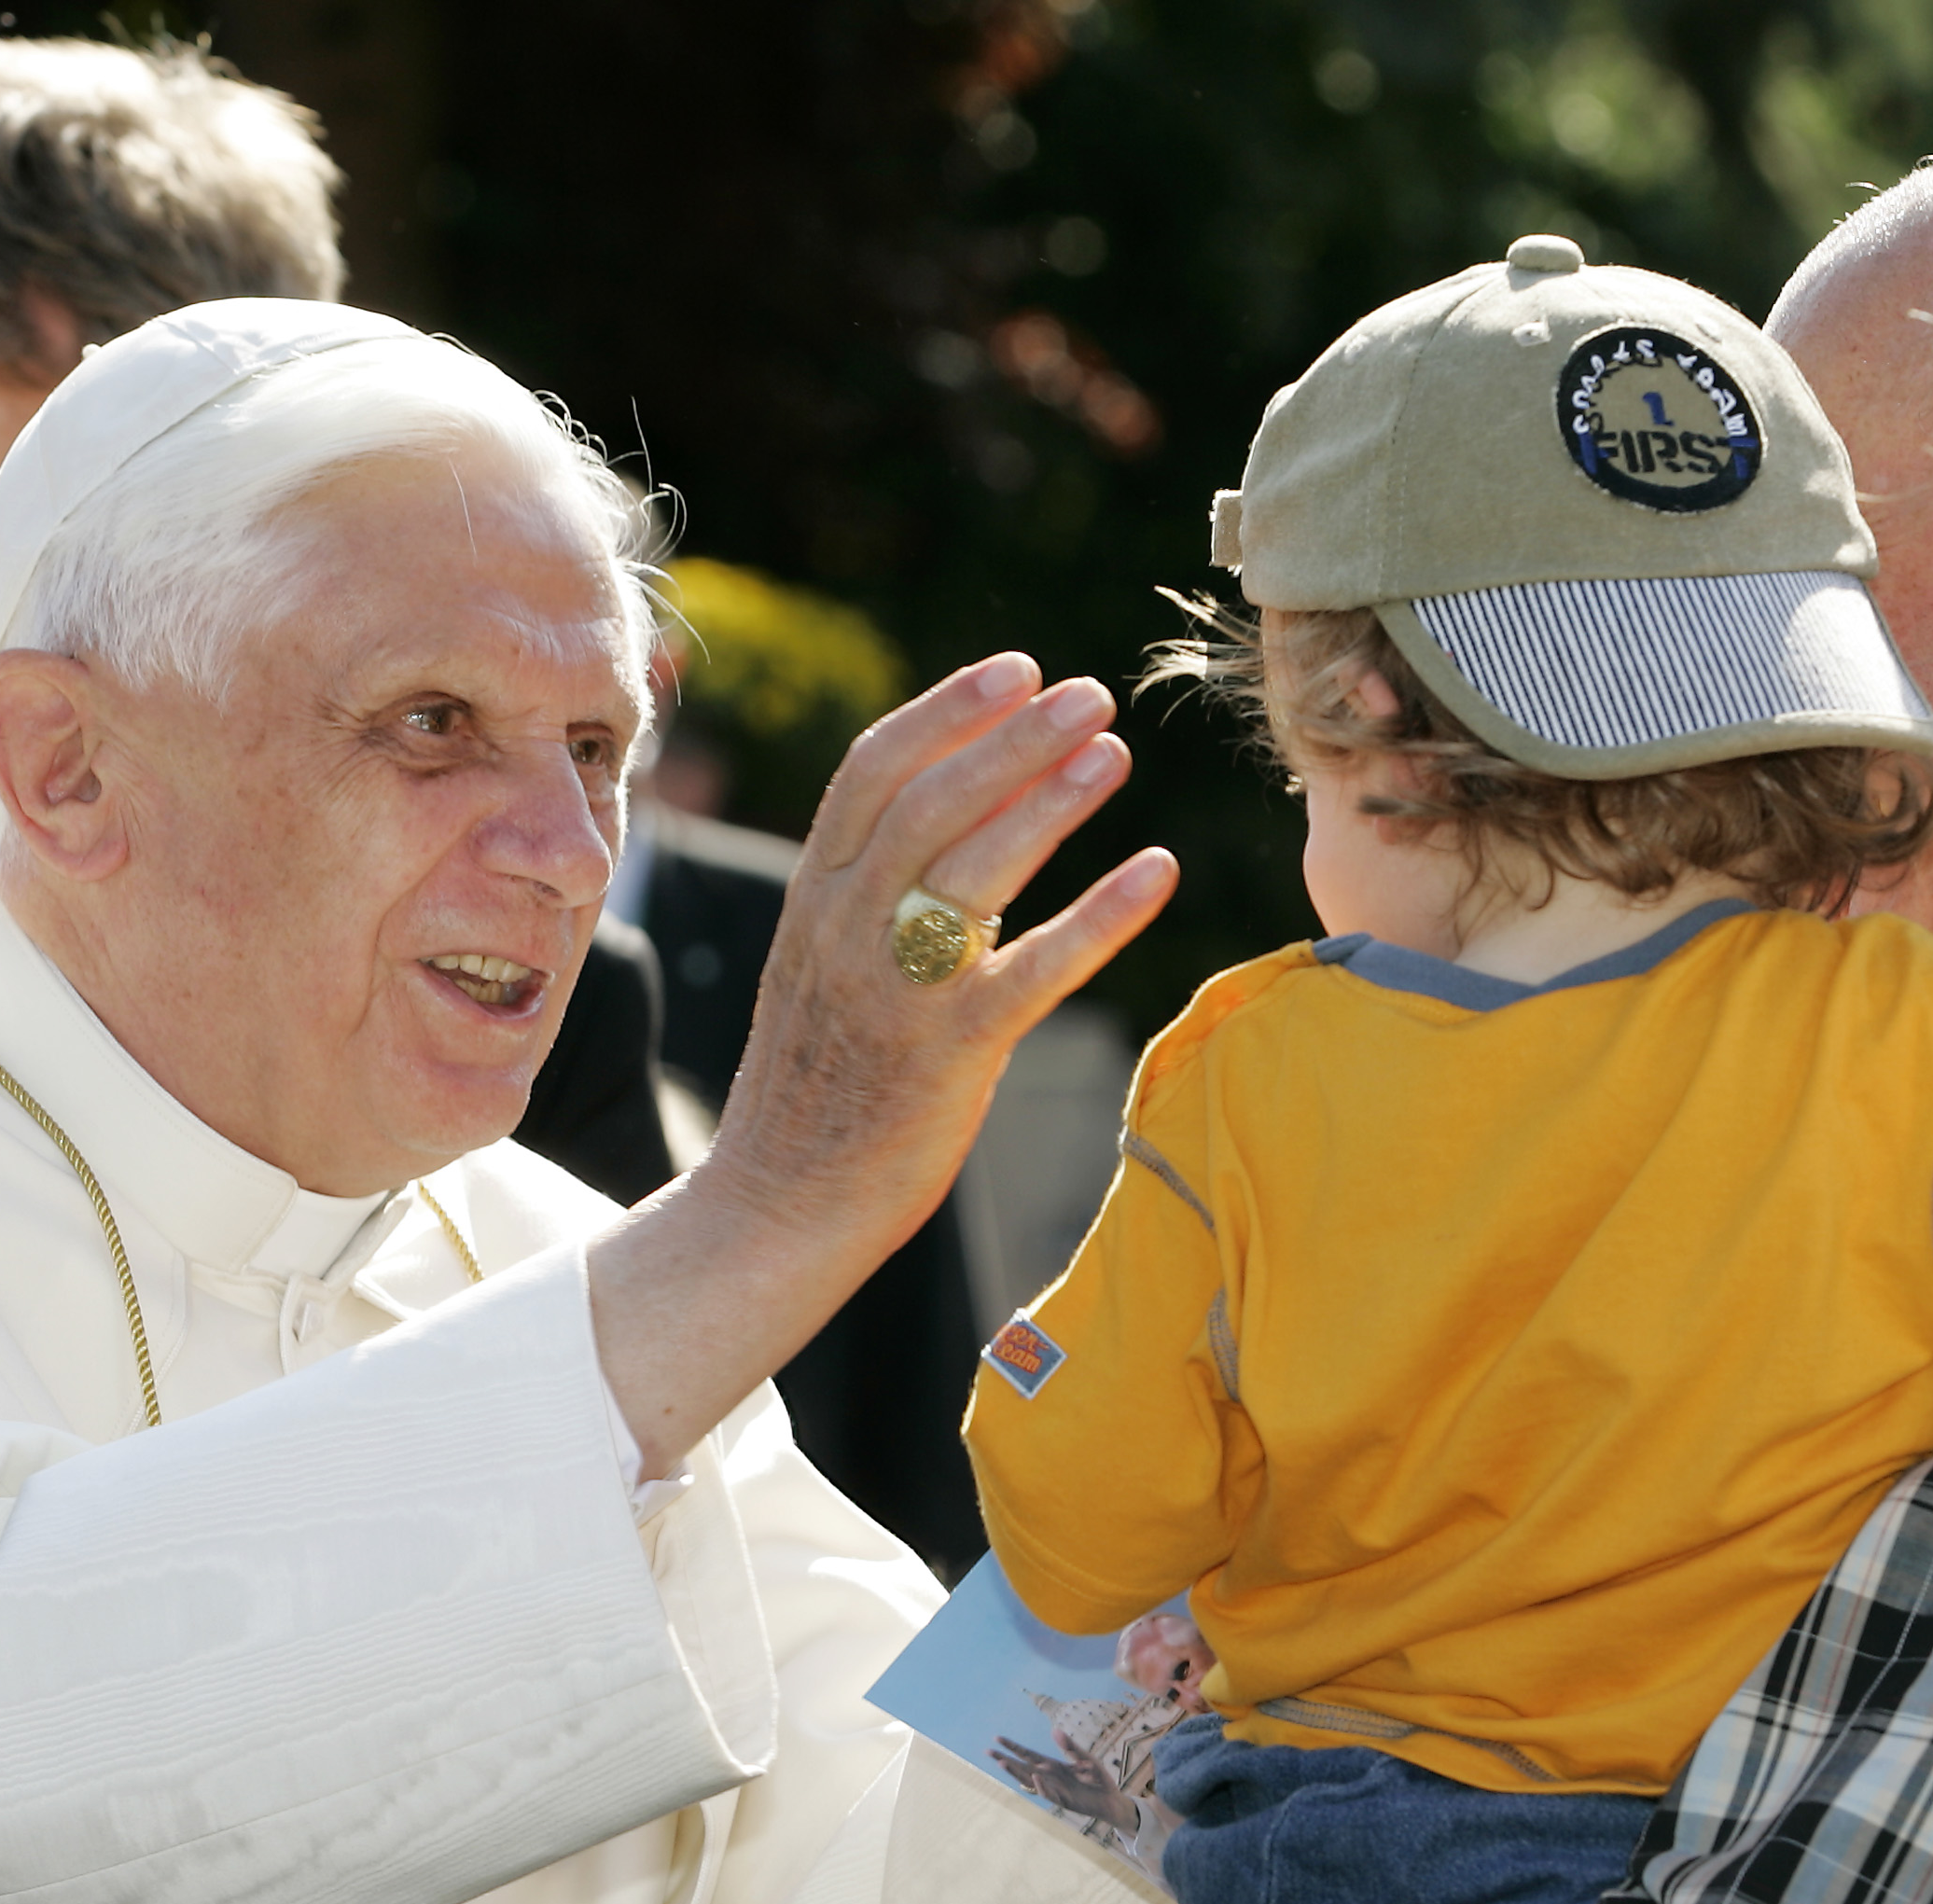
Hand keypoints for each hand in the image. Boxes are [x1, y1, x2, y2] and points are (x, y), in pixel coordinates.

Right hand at [588, 653, 1174, 1473]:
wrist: (775, 1206)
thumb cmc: (816, 1086)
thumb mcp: (821, 965)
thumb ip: (871, 892)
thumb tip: (954, 815)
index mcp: (813, 899)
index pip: (874, 772)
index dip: (949, 711)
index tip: (1017, 668)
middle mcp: (845, 928)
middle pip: (933, 799)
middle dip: (1014, 735)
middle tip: (1090, 693)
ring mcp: (893, 990)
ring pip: (976, 866)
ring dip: (1052, 799)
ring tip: (1116, 753)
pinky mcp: (946, 1053)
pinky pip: (1035, 969)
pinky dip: (1102, 915)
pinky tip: (1157, 871)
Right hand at [992, 1728, 1142, 1830]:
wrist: (1112, 1800)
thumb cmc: (1098, 1778)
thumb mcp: (1087, 1758)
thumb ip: (1071, 1747)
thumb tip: (1054, 1730)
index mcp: (1053, 1765)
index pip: (1028, 1754)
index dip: (1013, 1747)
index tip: (997, 1738)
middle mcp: (1050, 1777)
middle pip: (1023, 1767)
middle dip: (1005, 1759)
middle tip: (987, 1751)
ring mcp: (1055, 1789)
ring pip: (1030, 1781)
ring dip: (1016, 1773)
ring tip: (1002, 1762)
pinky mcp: (1064, 1801)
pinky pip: (1049, 1794)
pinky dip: (1041, 1786)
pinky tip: (1034, 1776)